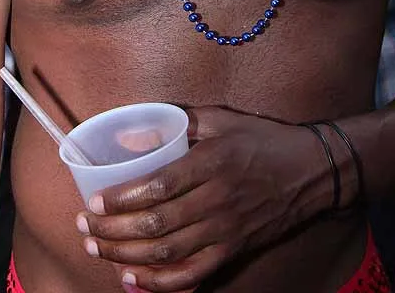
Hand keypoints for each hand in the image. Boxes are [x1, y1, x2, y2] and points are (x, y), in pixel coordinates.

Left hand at [75, 107, 329, 291]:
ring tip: (97, 250)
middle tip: (84, 228)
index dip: (122, 198)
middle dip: (113, 231)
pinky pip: (193, 275)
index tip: (94, 201)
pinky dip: (160, 284)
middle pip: (156, 224)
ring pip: (168, 253)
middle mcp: (217, 201)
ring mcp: (225, 230)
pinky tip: (133, 280)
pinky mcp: (232, 250)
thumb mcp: (222, 118)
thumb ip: (179, 120)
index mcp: (212, 164)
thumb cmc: (261, 139)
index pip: (158, 186)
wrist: (310, 172)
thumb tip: (132, 132)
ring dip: (127, 256)